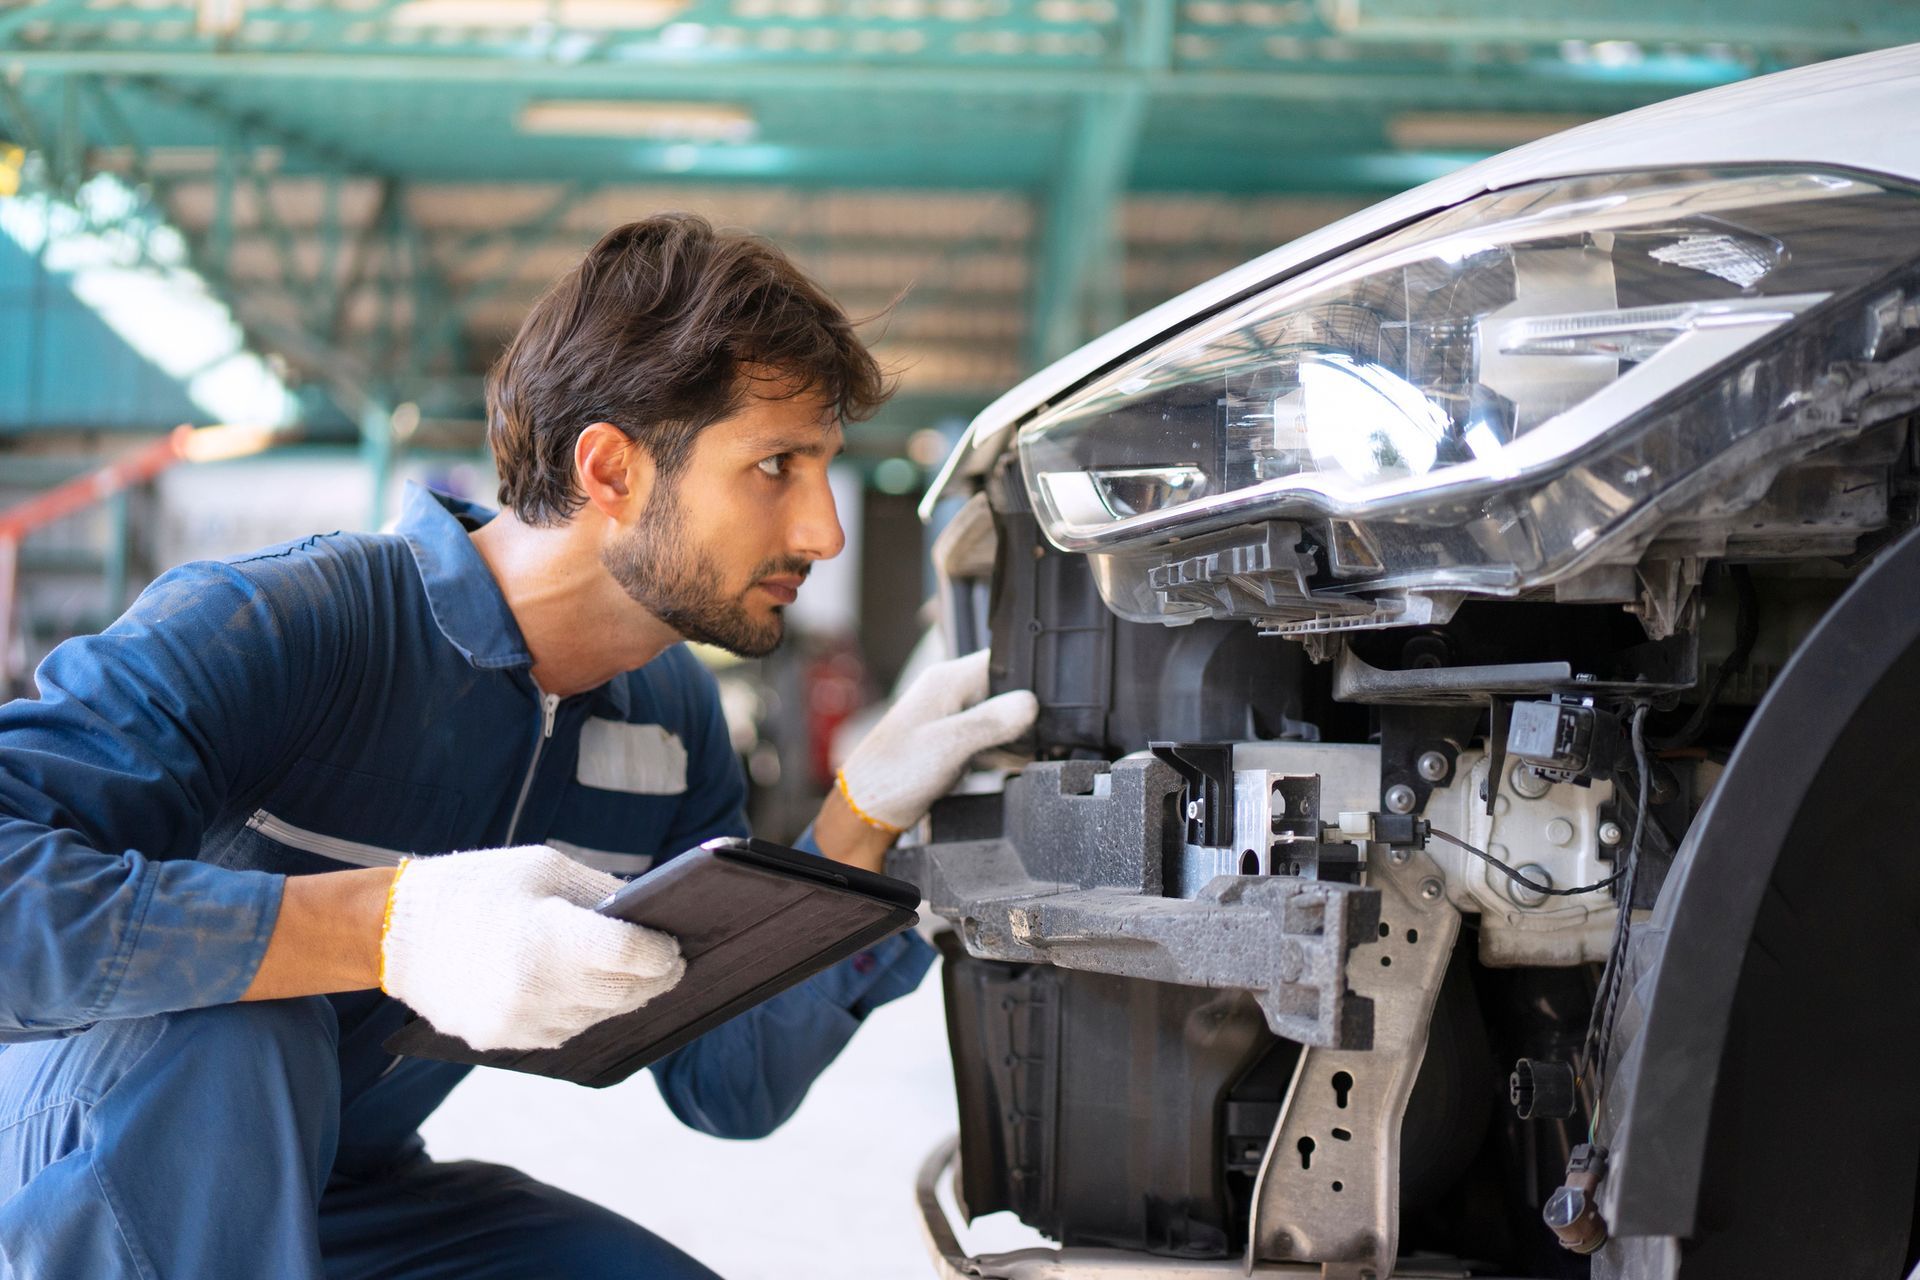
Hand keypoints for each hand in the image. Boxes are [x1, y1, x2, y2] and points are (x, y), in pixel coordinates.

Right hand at [379, 845, 683, 1050]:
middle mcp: (539, 988)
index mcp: (551, 937)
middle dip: (654, 979)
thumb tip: (649, 917)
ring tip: (633, 978)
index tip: (677, 946)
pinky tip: (588, 991)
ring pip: (597, 1017)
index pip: (635, 955)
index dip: (664, 951)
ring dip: (620, 998)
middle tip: (671, 967)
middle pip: (623, 992)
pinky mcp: (502, 1040)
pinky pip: (563, 1031)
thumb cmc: (477, 887)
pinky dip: (582, 1012)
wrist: (394, 931)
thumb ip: (600, 894)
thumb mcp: (543, 868)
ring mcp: (520, 1021)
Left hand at [835, 649, 1037, 836]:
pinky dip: (1004, 751)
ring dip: (1015, 736)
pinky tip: (1003, 766)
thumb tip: (1030, 703)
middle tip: (1025, 740)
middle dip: (1024, 713)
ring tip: (1005, 756)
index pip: (1002, 660)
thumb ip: (990, 722)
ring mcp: (956, 714)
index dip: (1027, 679)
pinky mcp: (958, 737)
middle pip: (1008, 688)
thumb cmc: (894, 772)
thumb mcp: (948, 745)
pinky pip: (993, 736)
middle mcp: (953, 691)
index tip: (1041, 708)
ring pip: (1004, 715)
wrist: (872, 805)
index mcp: (948, 679)